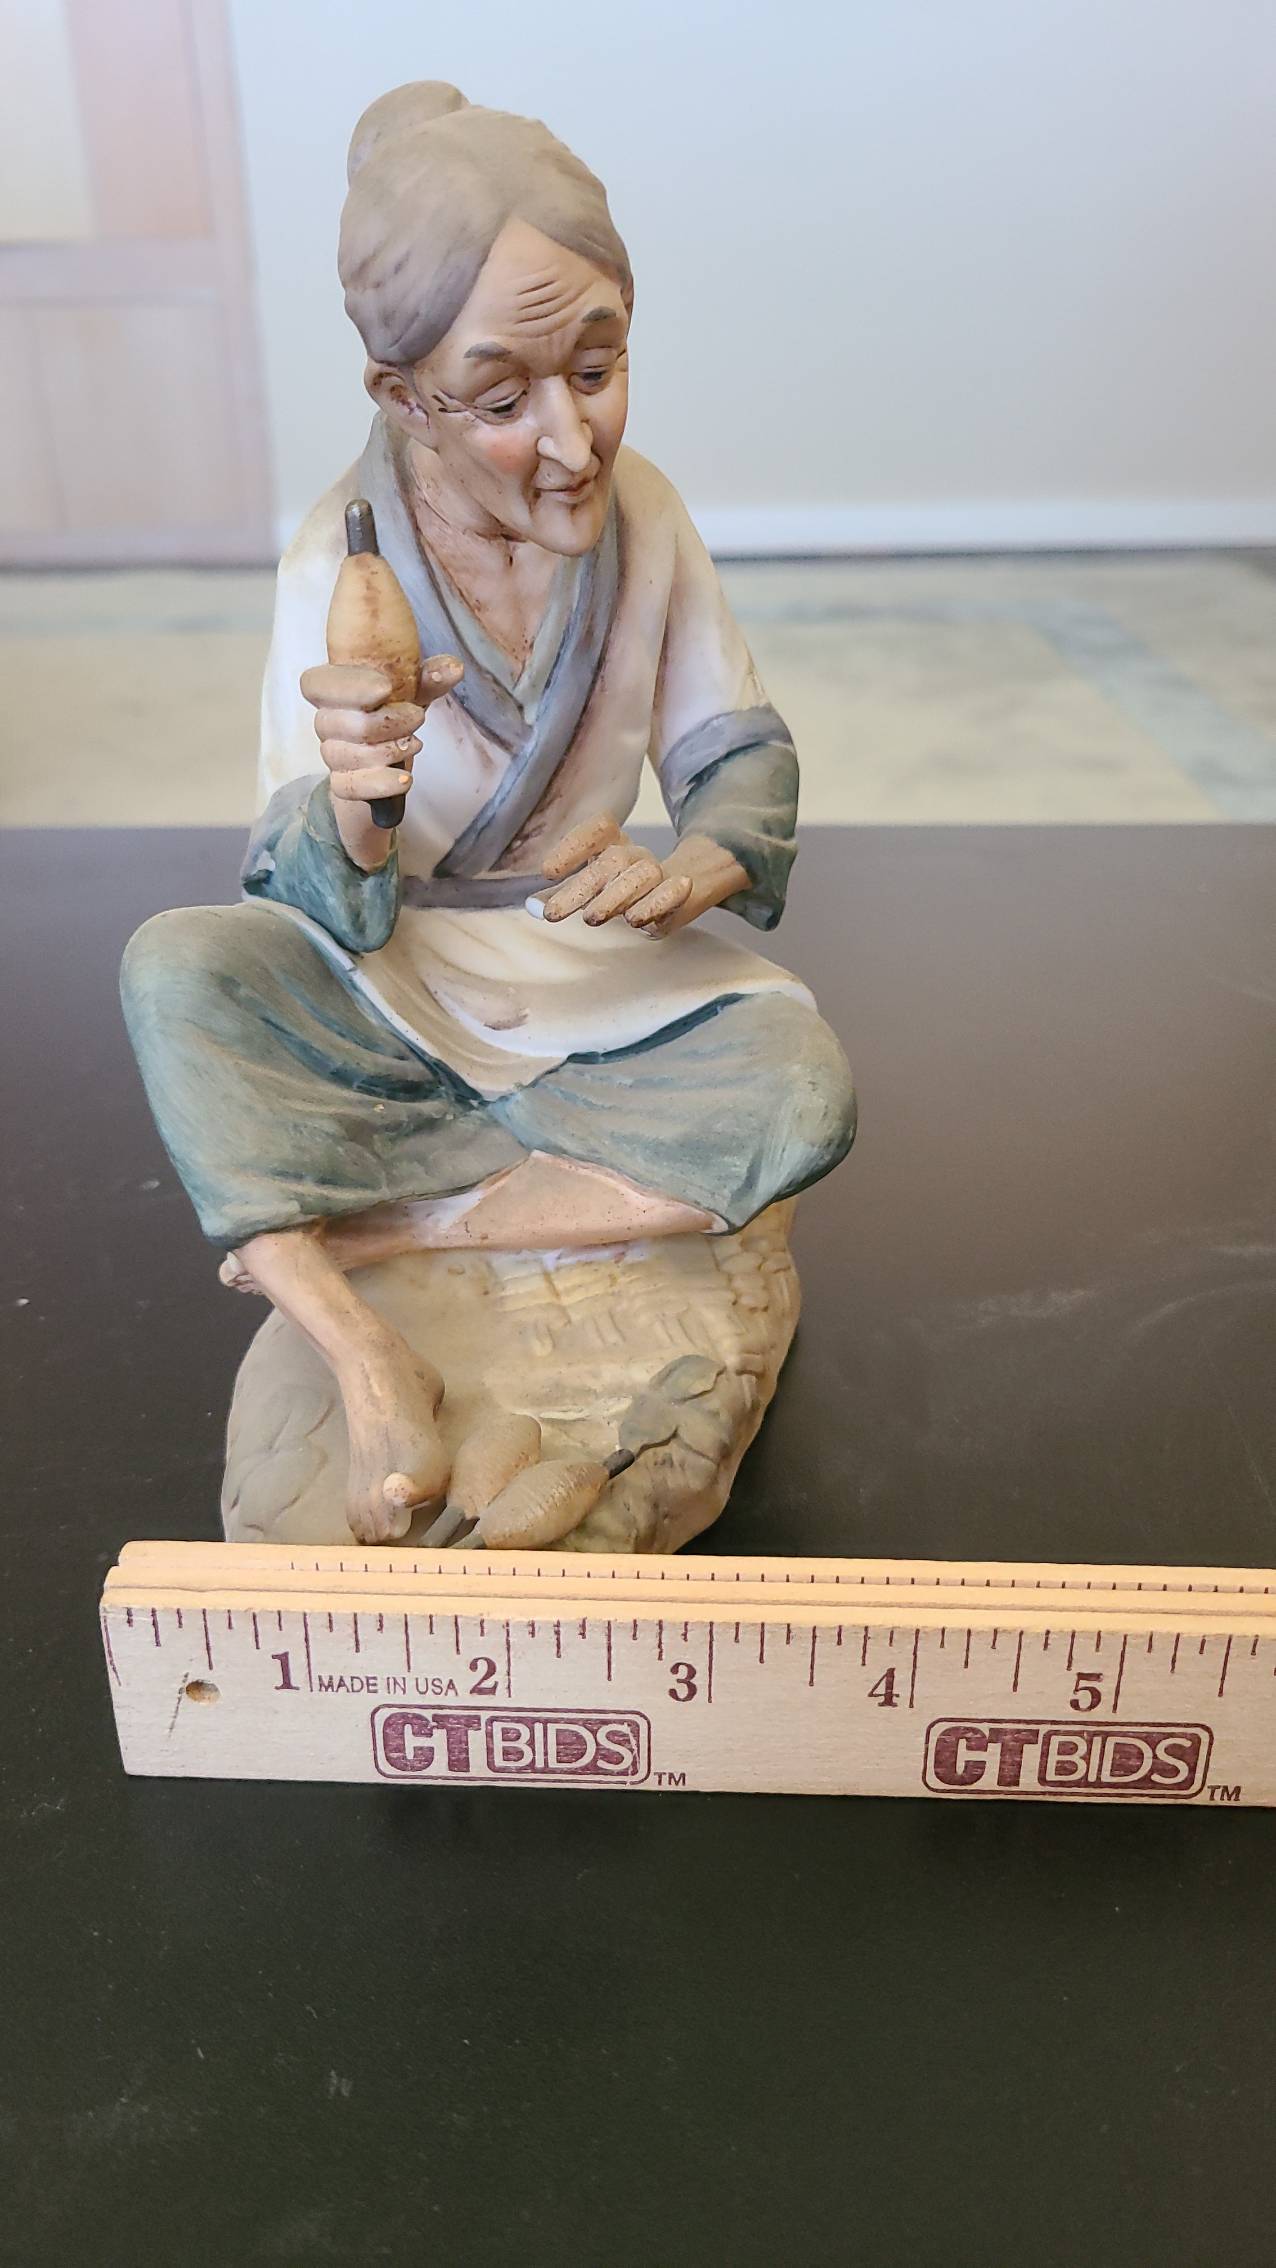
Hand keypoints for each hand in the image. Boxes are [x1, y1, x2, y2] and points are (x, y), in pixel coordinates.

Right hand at [300, 654, 462, 814]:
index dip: (348, 687)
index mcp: (334, 692)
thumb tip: (454, 667)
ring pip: (348, 756)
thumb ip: (429, 679)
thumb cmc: (394, 715)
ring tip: (414, 743)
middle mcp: (326, 722)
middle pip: (340, 723)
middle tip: (418, 718)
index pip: (315, 685)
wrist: (389, 763)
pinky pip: (350, 787)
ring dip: (387, 750)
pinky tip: (404, 780)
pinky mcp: (343, 785)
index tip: (385, 688)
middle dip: (385, 721)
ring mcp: (332, 755)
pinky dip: (380, 784)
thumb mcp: (413, 694)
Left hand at [540, 816, 694, 936]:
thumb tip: (534, 906)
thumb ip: (563, 893)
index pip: (598, 829)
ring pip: (642, 874)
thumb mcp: (592, 887)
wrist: (687, 887)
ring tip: (591, 918)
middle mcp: (636, 854)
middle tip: (553, 913)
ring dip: (615, 896)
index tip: (547, 872)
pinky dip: (656, 903)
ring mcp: (660, 873)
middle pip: (612, 860)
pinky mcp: (680, 896)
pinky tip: (637, 919)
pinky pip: (671, 893)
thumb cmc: (626, 888)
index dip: (573, 845)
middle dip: (580, 888)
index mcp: (613, 844)